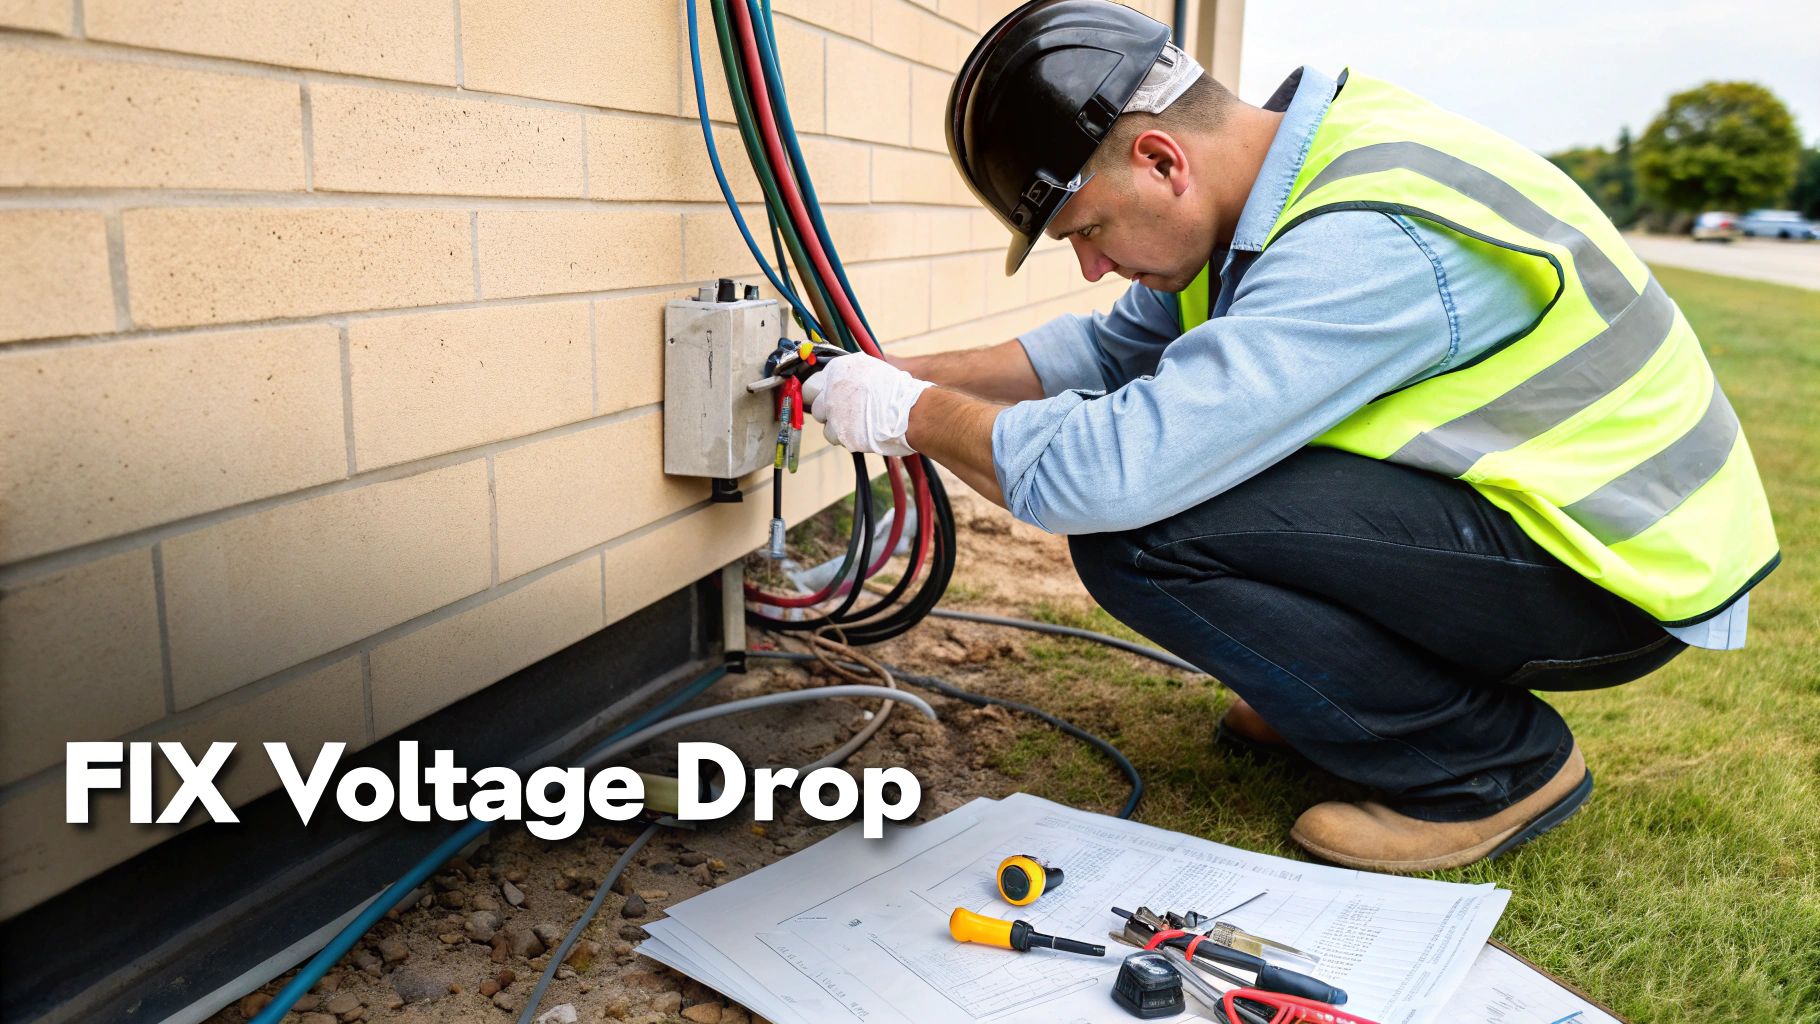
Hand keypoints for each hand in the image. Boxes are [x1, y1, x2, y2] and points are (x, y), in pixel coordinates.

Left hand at [800, 354, 934, 455]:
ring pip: (824, 423)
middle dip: (826, 408)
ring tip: (858, 422)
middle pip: (814, 403)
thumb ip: (850, 374)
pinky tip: (862, 431)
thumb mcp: (871, 370)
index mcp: (838, 369)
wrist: (911, 412)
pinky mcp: (841, 433)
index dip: (823, 391)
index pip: (813, 382)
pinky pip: (835, 438)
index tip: (832, 396)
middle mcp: (831, 389)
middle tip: (842, 410)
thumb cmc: (897, 391)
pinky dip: (847, 437)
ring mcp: (834, 412)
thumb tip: (839, 380)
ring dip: (837, 424)